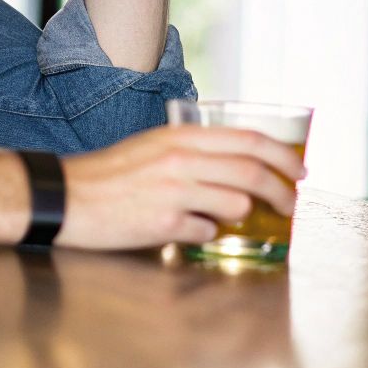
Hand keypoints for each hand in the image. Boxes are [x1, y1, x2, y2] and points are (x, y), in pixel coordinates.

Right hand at [54, 124, 306, 249]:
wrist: (67, 196)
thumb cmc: (110, 173)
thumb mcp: (154, 146)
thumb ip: (194, 151)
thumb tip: (234, 168)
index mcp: (182, 134)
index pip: (249, 139)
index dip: (283, 155)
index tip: (300, 171)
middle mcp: (182, 158)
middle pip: (252, 171)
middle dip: (282, 191)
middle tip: (291, 205)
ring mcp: (174, 191)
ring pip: (236, 203)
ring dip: (244, 214)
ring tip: (240, 219)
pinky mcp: (163, 223)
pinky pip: (206, 231)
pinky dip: (208, 233)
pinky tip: (195, 230)